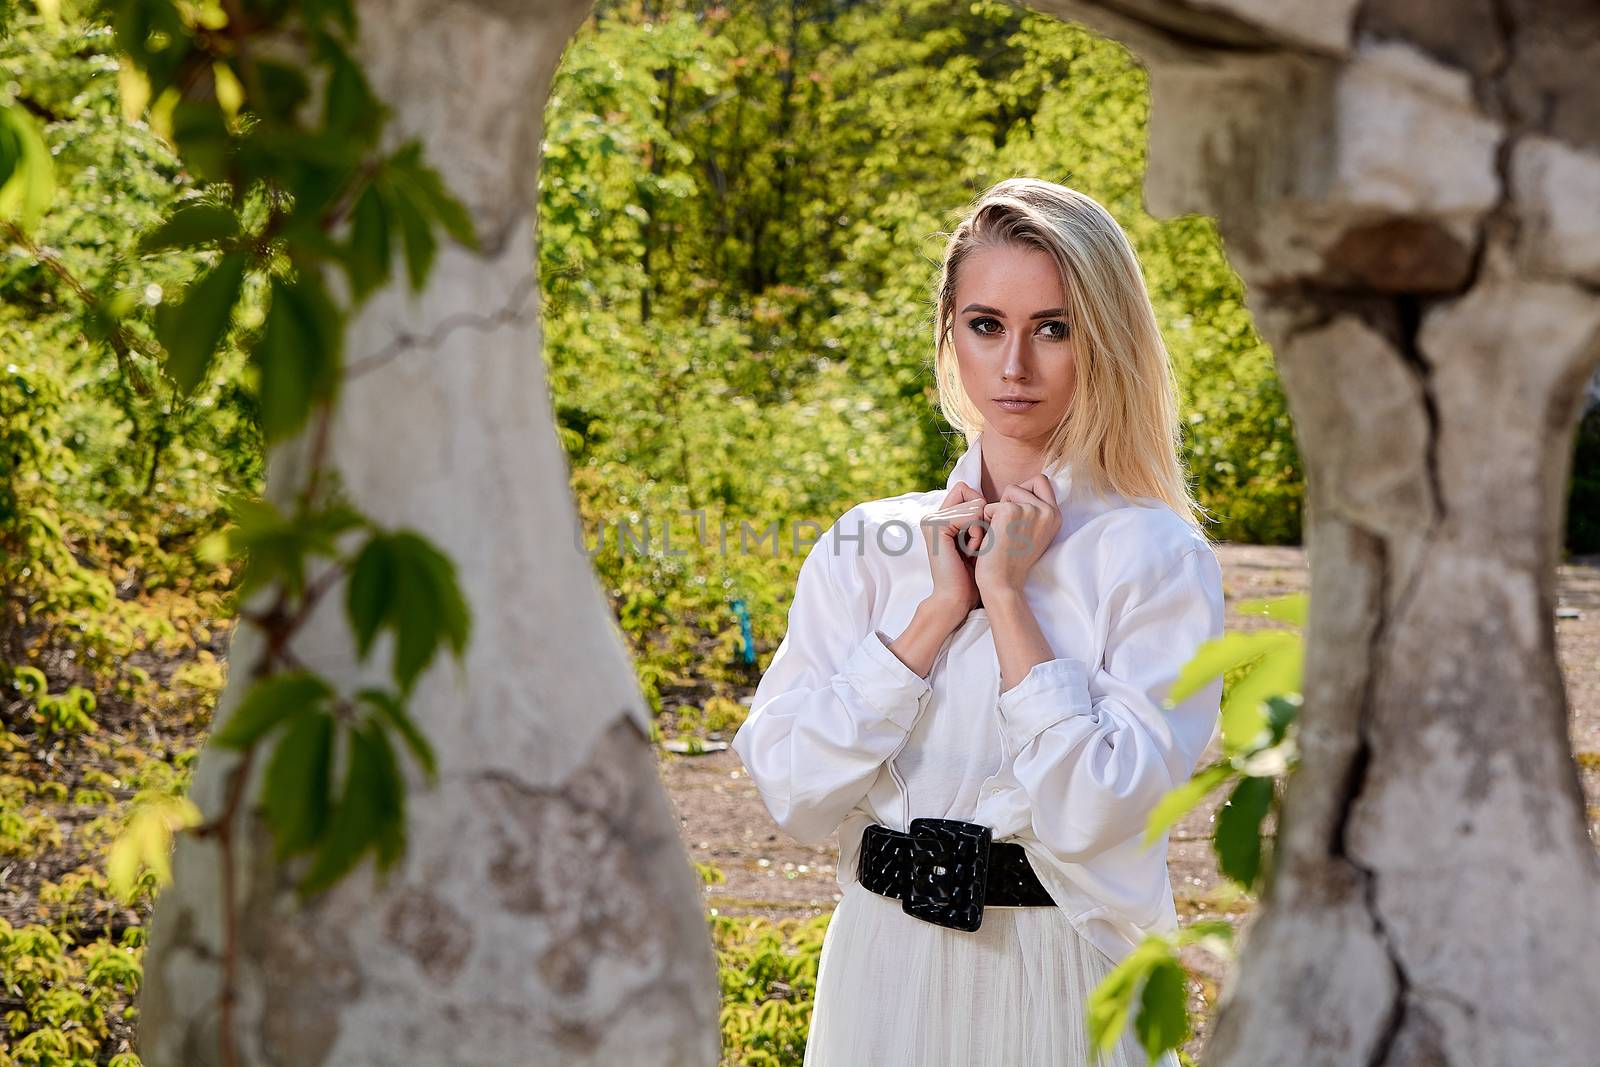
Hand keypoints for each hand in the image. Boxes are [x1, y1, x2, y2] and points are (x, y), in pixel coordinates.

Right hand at [920, 481, 986, 621]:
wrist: (956, 598)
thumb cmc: (972, 574)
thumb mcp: (978, 539)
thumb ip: (977, 516)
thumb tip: (988, 499)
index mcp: (939, 518)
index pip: (965, 489)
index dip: (981, 508)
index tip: (978, 534)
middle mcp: (932, 516)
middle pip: (973, 496)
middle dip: (982, 522)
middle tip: (973, 547)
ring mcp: (932, 520)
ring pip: (975, 506)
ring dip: (981, 531)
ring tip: (970, 551)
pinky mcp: (937, 526)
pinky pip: (972, 517)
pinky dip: (978, 535)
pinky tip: (969, 552)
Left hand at [976, 475, 1060, 598]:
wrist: (1003, 584)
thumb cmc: (1011, 561)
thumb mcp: (1033, 533)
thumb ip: (1034, 512)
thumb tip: (1023, 489)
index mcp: (1056, 516)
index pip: (1042, 482)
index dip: (1025, 493)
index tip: (1016, 517)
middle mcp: (1049, 511)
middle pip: (1025, 483)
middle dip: (1011, 499)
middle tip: (1008, 527)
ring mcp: (1031, 509)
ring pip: (1009, 491)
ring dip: (999, 511)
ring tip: (1002, 535)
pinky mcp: (1011, 510)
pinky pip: (991, 505)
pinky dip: (986, 521)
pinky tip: (993, 539)